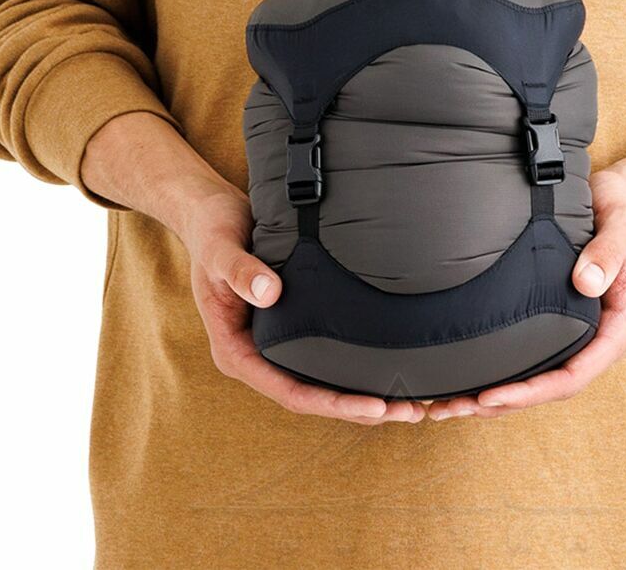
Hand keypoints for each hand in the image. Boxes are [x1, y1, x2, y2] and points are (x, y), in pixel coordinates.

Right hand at [183, 197, 426, 424]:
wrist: (212, 216)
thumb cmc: (214, 232)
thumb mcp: (220, 249)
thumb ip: (239, 271)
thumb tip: (270, 294)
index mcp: (235, 353)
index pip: (291, 392)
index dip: (334, 404)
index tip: (375, 405)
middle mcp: (256, 359)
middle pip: (313, 399)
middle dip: (360, 409)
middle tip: (410, 410)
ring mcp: (273, 348)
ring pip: (322, 387)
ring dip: (365, 398)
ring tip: (413, 403)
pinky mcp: (291, 332)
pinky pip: (326, 362)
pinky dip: (356, 372)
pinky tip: (391, 373)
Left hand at [426, 167, 625, 419]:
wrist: (621, 202)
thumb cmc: (621, 215)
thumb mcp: (620, 228)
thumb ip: (607, 254)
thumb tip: (585, 283)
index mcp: (620, 329)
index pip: (573, 375)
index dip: (532, 391)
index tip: (491, 396)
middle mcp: (600, 341)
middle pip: (550, 388)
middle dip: (504, 403)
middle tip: (453, 408)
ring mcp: (580, 335)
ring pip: (539, 380)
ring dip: (496, 396)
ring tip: (447, 405)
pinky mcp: (562, 325)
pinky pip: (532, 357)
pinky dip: (501, 372)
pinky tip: (467, 378)